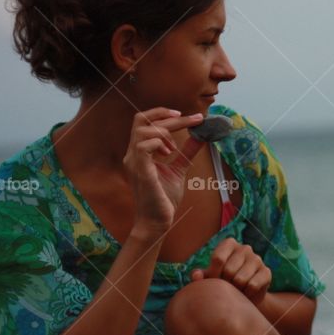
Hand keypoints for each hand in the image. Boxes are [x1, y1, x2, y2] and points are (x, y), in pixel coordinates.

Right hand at [123, 107, 205, 232]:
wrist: (158, 221)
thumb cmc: (164, 198)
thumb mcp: (179, 169)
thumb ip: (187, 152)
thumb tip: (200, 136)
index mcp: (139, 152)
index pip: (143, 121)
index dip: (163, 113)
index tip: (186, 115)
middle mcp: (133, 154)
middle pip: (142, 120)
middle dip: (169, 116)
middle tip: (192, 120)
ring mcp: (134, 161)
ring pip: (142, 129)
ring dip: (164, 130)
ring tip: (174, 147)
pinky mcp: (140, 170)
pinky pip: (143, 145)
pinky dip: (159, 143)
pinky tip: (168, 153)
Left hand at [191, 238, 271, 304]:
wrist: (243, 297)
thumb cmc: (222, 283)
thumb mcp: (209, 278)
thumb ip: (199, 276)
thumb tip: (196, 275)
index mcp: (229, 244)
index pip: (218, 258)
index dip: (214, 275)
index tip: (214, 282)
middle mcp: (245, 248)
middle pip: (229, 270)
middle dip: (225, 284)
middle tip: (226, 288)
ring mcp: (257, 259)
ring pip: (241, 279)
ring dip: (236, 290)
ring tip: (235, 291)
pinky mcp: (266, 272)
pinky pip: (252, 286)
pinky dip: (246, 294)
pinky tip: (245, 294)